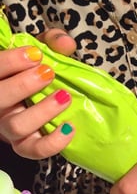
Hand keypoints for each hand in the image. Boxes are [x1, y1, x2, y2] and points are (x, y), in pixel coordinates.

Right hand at [0, 30, 76, 157]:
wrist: (33, 105)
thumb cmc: (33, 75)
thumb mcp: (38, 54)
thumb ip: (49, 43)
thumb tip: (65, 43)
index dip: (10, 61)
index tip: (35, 54)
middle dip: (23, 85)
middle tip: (48, 73)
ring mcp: (9, 128)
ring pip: (17, 126)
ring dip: (42, 111)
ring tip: (64, 97)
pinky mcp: (25, 146)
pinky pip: (36, 150)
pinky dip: (54, 142)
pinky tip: (70, 126)